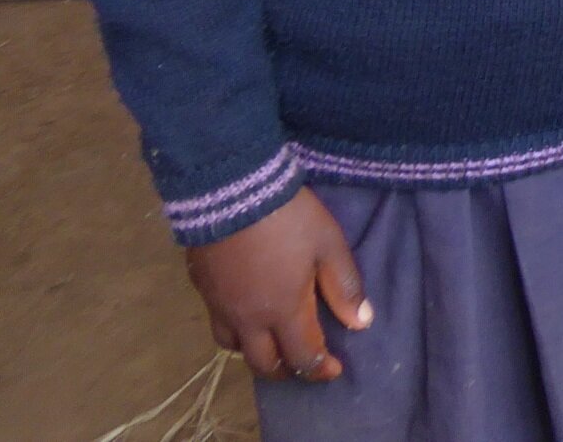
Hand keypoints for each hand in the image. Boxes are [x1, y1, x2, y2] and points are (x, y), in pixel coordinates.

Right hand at [184, 188, 369, 383]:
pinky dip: (234, 330)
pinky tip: (244, 313)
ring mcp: (220, 306)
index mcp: (283, 311)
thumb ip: (344, 286)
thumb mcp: (329, 246)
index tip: (334, 370)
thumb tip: (360, 323)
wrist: (231, 190)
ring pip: (234, 348)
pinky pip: (217, 323)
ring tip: (271, 342)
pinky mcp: (202, 288)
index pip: (302, 357)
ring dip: (255, 353)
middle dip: (286, 371)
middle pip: (263, 363)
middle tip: (302, 366)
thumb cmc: (289, 218)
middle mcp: (248, 319)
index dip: (319, 369)